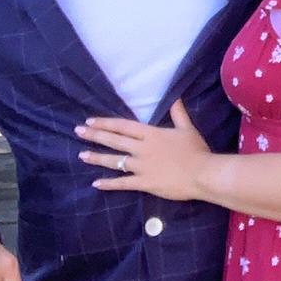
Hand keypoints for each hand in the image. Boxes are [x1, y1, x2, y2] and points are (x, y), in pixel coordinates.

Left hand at [77, 99, 212, 201]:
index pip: (123, 126)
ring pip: (115, 161)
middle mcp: (142, 149)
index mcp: (151, 134)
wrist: (203, 174)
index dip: (106, 123)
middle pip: (114, 141)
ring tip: (81, 155)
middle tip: (78, 131)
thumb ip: (178, 113)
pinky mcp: (144, 183)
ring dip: (97, 157)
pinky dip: (109, 184)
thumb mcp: (187, 129)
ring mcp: (141, 167)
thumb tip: (175, 96)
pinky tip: (96, 183)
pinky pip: (123, 183)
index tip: (90, 121)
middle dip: (95, 135)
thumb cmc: (196, 151)